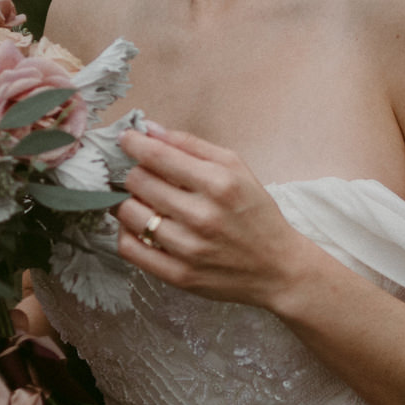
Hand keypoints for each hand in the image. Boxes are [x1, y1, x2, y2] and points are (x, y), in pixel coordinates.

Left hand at [113, 126, 325, 311]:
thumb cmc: (256, 213)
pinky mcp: (178, 275)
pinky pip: (130, 248)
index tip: (127, 139)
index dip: (133, 143)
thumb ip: (192, 145)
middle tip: (143, 175)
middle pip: (138, 182)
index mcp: (219, 184)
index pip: (158, 156)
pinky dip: (126, 232)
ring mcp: (189, 249)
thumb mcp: (237, 168)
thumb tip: (149, 129)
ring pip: (128, 214)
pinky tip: (140, 226)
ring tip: (143, 201)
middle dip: (136, 173)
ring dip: (129, 202)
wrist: (277, 268)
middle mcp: (202, 216)